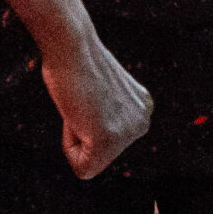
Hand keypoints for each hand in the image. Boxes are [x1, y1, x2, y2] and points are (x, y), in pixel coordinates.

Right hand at [37, 30, 150, 179]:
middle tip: (82, 99)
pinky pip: (82, 168)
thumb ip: (106, 111)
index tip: (87, 95)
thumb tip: (98, 120)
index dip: (84, 122)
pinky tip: (77, 113)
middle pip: (97, 154)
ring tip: (81, 104)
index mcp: (142, 109)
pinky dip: (69, 145)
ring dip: (75, 136)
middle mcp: (142, 122)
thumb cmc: (76, 63)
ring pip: (88, 162)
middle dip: (81, 132)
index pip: (105, 141)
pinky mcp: (108, 141)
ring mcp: (128, 133)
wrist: (71, 45)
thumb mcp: (102, 93)